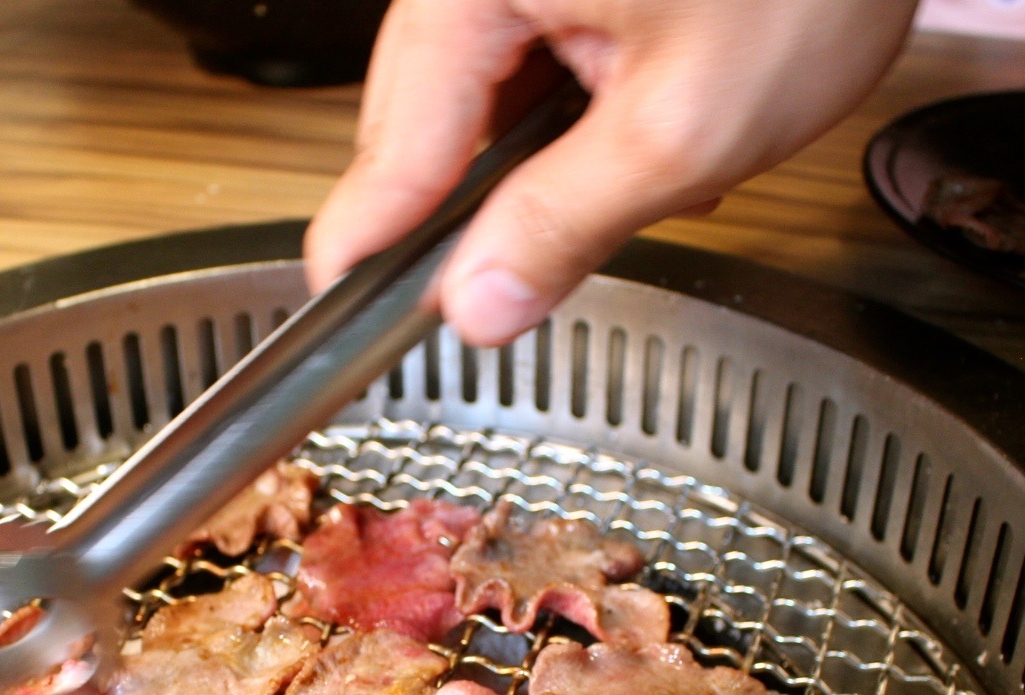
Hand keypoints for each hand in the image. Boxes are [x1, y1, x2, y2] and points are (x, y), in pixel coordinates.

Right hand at [305, 0, 918, 347]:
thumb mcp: (683, 126)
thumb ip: (563, 223)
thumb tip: (478, 302)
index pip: (394, 143)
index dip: (374, 243)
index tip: (341, 314)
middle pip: (431, 116)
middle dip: (496, 197)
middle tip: (537, 270)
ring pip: (490, 91)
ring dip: (553, 154)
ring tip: (652, 169)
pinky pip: (539, 49)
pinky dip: (588, 104)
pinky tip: (655, 122)